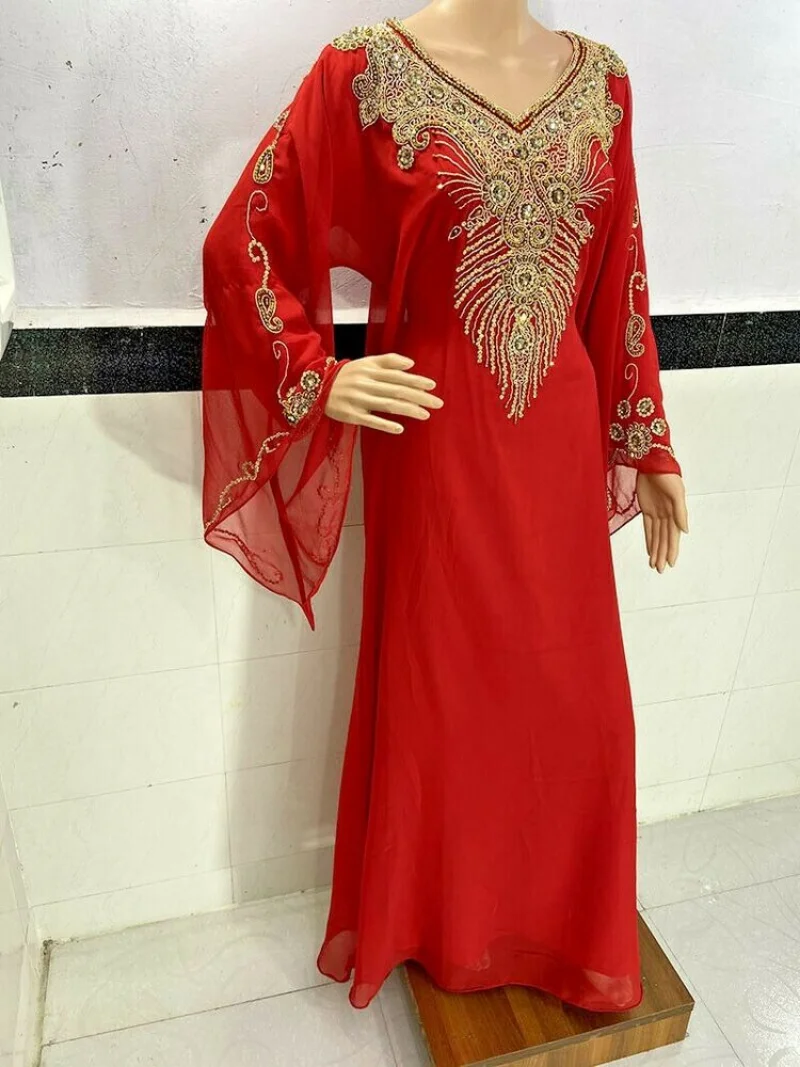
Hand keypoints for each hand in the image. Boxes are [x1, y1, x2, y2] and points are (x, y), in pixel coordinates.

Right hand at [325, 353, 442, 432]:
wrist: (315, 388)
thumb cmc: (346, 376)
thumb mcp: (365, 363)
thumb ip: (388, 361)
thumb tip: (411, 364)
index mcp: (369, 370)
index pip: (397, 375)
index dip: (415, 380)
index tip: (432, 386)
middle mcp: (365, 383)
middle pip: (396, 390)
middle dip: (419, 396)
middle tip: (437, 403)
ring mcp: (358, 400)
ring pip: (387, 404)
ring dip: (408, 409)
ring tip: (425, 415)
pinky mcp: (351, 415)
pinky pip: (370, 420)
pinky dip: (385, 424)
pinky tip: (400, 428)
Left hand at [636, 472, 688, 571]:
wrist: (653, 462)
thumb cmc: (667, 475)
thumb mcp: (676, 493)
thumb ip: (680, 513)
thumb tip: (685, 532)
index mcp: (675, 513)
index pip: (673, 536)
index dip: (671, 550)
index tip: (669, 563)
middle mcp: (667, 515)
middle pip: (664, 539)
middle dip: (662, 554)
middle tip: (659, 570)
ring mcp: (657, 513)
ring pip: (656, 536)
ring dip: (656, 550)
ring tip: (653, 565)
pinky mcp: (647, 509)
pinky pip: (648, 528)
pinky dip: (649, 539)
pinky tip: (650, 550)